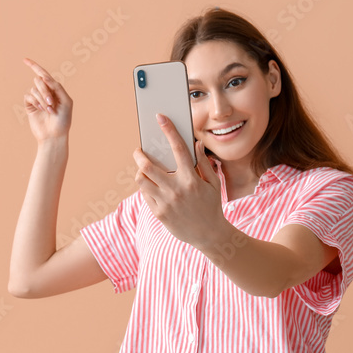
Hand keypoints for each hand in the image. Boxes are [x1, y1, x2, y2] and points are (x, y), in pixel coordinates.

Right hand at [22, 58, 72, 142]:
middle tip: (51, 104)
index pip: (44, 75)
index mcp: (55, 89)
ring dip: (42, 99)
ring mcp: (37, 99)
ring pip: (34, 89)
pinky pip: (28, 96)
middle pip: (40, 81)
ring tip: (49, 110)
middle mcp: (45, 92)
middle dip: (45, 91)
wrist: (54, 135)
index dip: (34, 66)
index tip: (24, 59)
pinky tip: (41, 110)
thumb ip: (57, 87)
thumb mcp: (66, 101)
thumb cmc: (63, 120)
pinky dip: (35, 102)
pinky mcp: (30, 106)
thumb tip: (43, 77)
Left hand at [133, 113, 229, 248]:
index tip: (160, 118)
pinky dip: (145, 187)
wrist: (209, 235)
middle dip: (139, 155)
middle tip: (139, 151)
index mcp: (191, 179)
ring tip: (144, 169)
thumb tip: (195, 144)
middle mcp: (176, 189)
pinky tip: (151, 185)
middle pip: (147, 166)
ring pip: (141, 180)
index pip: (178, 148)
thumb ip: (203, 163)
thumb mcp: (213, 183)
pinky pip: (145, 195)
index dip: (169, 130)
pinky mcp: (158, 213)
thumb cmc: (212, 206)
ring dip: (140, 171)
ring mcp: (165, 202)